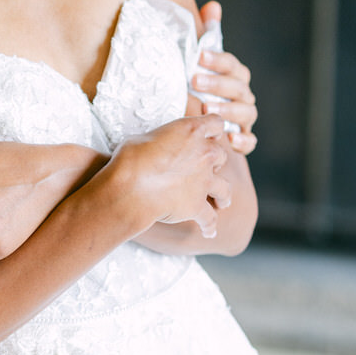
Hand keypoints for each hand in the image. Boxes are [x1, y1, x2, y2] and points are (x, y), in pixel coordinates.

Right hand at [107, 115, 231, 239]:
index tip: (209, 134)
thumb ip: (159, 140)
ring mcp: (204, 181)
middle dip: (215, 162)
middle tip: (207, 168)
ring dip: (223, 195)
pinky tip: (209, 232)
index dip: (213, 128)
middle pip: (221, 155)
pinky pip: (209, 218)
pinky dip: (209, 226)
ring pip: (224, 188)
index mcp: (191, 130)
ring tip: (222, 202)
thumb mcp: (143, 138)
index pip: (215, 122)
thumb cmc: (131, 158)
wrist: (131, 187)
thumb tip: (154, 146)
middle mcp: (205, 153)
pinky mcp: (198, 205)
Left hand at [195, 1, 256, 154]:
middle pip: (238, 87)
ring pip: (246, 113)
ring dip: (227, 110)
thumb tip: (213, 6)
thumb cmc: (199, 87)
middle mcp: (243, 95)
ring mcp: (244, 118)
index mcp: (235, 75)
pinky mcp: (242, 139)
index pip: (232, 64)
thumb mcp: (200, 63)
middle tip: (194, 80)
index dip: (217, 59)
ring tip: (206, 108)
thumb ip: (208, 35)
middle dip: (217, 83)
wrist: (198, 121)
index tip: (198, 56)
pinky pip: (250, 142)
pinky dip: (243, 141)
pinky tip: (229, 139)